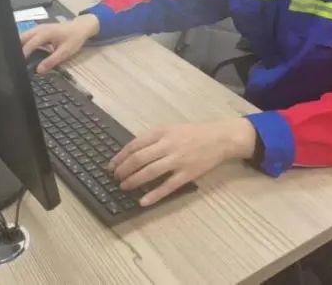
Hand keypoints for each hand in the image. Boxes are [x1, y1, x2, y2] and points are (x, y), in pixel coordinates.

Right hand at [20, 14, 99, 72]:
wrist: (80, 27)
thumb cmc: (74, 39)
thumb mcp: (65, 52)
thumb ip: (52, 61)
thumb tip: (39, 70)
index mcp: (45, 33)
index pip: (29, 44)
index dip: (23, 54)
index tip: (17, 65)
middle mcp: (38, 29)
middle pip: (21, 38)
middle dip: (15, 49)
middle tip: (13, 62)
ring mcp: (37, 28)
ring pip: (22, 36)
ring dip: (18, 46)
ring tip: (16, 59)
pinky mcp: (38, 30)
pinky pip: (27, 36)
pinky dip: (22, 44)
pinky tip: (22, 53)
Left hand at [108, 118, 255, 206]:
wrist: (220, 138)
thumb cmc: (194, 133)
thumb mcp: (172, 129)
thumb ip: (154, 139)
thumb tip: (132, 152)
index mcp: (162, 132)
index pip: (134, 144)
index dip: (120, 156)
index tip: (111, 165)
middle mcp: (168, 145)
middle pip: (139, 159)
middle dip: (123, 170)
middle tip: (115, 178)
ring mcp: (177, 160)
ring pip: (150, 172)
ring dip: (134, 181)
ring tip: (124, 187)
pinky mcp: (187, 174)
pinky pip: (167, 186)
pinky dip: (154, 194)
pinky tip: (143, 201)